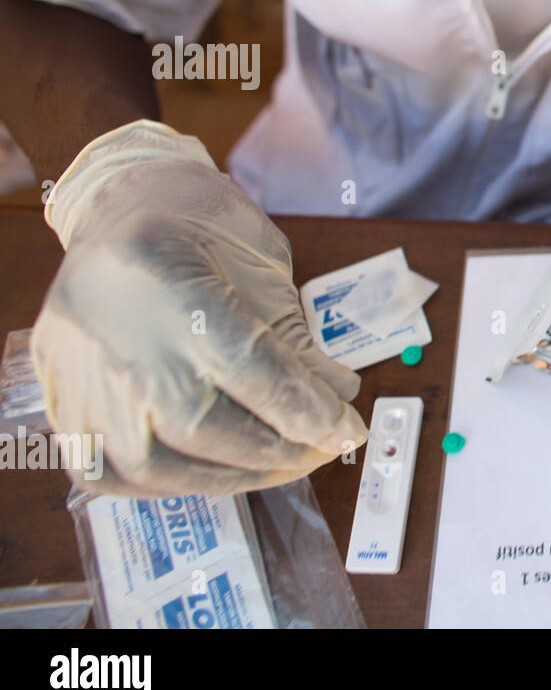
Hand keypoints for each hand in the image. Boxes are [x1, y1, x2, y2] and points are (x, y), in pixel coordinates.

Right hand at [32, 121, 367, 495]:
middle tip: (323, 445)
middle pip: (203, 425)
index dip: (306, 410)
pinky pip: (114, 473)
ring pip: (158, 464)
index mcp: (165, 275)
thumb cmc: (198, 225)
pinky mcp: (63, 403)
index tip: (348, 430)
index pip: (248, 367)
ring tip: (281, 461)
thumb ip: (295, 335)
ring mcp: (79, 374)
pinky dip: (173, 483)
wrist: (120, 206)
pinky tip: (217, 469)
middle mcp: (111, 333)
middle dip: (280, 448)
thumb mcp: (260, 262)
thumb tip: (338, 398)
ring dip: (234, 475)